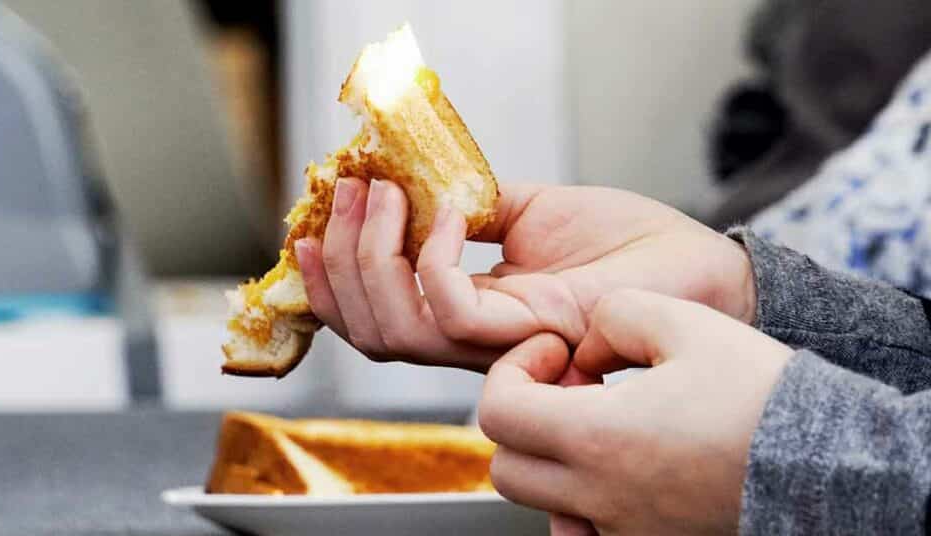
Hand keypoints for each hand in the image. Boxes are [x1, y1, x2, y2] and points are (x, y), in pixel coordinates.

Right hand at [295, 179, 756, 370]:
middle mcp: (472, 339)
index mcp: (468, 313)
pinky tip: (450, 212)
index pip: (375, 318)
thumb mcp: (530, 210)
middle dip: (340, 262)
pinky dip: (434, 254)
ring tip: (384, 193)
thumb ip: (471, 208)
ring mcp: (497, 341)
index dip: (331, 278)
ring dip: (372, 255)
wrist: (698, 264)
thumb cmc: (626, 242)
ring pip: (397, 328)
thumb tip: (416, 187)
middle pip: (371, 330)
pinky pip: (451, 306)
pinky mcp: (527, 328)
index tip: (315, 219)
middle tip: (347, 194)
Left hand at [478, 289, 791, 534]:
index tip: (554, 352)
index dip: (514, 368)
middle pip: (505, 464)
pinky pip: (581, 531)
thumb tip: (583, 344)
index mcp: (599, 438)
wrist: (831, 468)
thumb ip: (614, 314)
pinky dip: (580, 502)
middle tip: (566, 387)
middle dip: (520, 414)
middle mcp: (600, 496)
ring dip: (545, 458)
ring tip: (593, 425)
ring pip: (538, 501)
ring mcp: (622, 528)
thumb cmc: (764, 398)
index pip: (498, 410)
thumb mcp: (687, 322)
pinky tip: (616, 470)